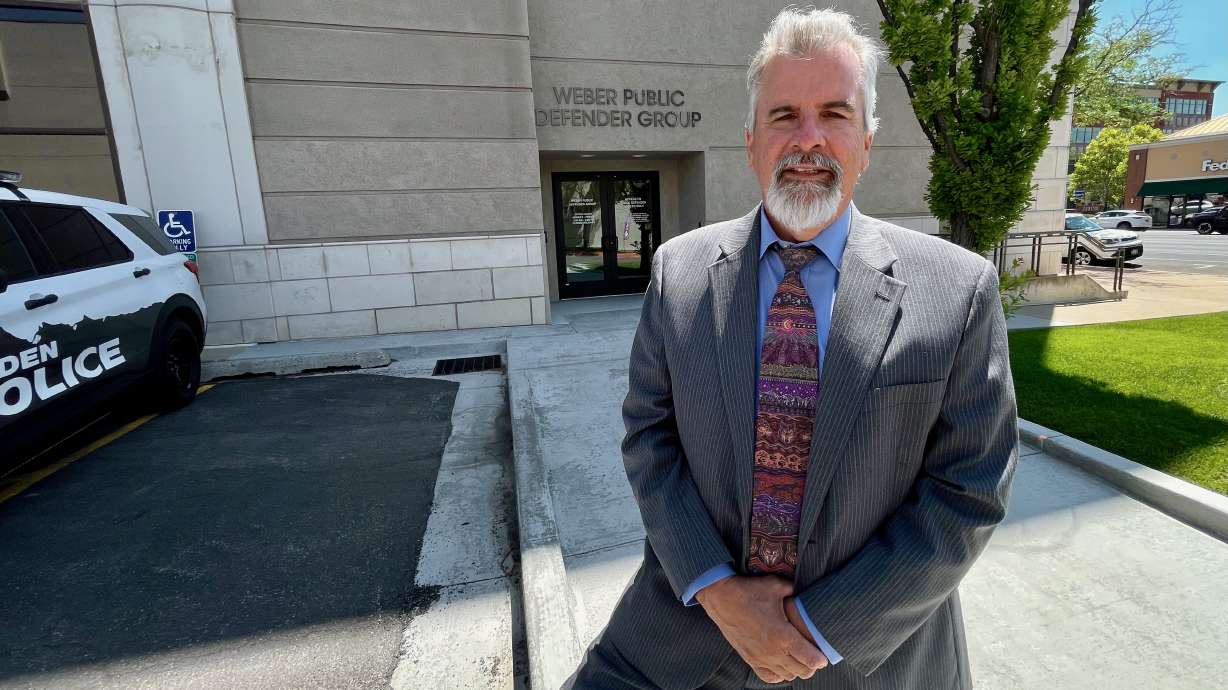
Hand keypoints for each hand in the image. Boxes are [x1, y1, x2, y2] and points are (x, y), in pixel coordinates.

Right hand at [695, 575, 827, 682]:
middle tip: (814, 656)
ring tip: (800, 660)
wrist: (721, 598)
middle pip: (802, 671)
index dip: (821, 659)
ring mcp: (760, 658)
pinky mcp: (750, 659)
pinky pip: (769, 677)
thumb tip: (805, 591)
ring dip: (797, 670)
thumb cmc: (748, 591)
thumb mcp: (776, 586)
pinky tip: (782, 665)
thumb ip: (794, 591)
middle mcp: (773, 651)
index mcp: (783, 636)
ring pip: (787, 675)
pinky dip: (779, 675)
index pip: (811, 659)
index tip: (824, 654)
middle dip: (812, 666)